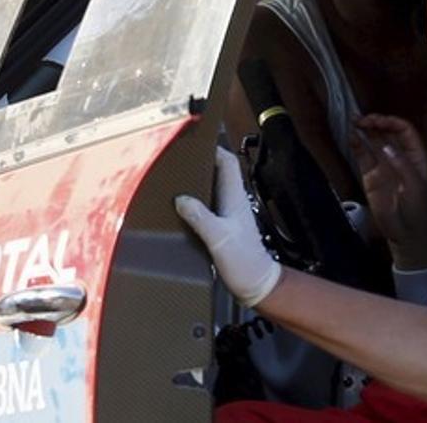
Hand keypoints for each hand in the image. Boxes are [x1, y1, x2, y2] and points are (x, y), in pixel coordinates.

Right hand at [175, 147, 281, 306]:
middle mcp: (232, 203)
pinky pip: (205, 208)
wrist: (255, 285)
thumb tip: (180, 198)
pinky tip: (177, 209)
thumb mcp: (219, 238)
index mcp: (235, 198)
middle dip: (199, 164)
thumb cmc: (242, 260)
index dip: (214, 149)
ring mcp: (227, 215)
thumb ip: (200, 217)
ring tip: (172, 179)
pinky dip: (193, 204)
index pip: (228, 163)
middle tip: (176, 159)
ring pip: (210, 191)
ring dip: (195, 184)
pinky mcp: (221, 229)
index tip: (194, 141)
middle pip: (217, 174)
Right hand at [349, 114, 426, 269]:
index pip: (404, 131)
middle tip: (361, 119)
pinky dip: (357, 146)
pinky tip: (351, 137)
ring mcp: (383, 166)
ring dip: (364, 130)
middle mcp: (399, 157)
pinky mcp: (370, 176)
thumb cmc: (418, 210)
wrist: (408, 235)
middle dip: (376, 123)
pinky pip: (363, 157)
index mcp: (415, 156)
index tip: (378, 121)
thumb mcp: (415, 186)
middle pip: (387, 132)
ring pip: (373, 142)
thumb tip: (384, 145)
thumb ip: (401, 164)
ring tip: (353, 121)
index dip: (392, 122)